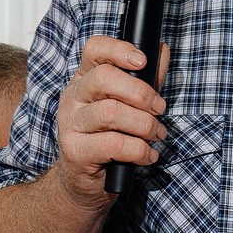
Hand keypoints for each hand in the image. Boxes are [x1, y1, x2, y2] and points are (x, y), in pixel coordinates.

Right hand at [52, 37, 168, 202]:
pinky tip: (148, 156)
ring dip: (144, 124)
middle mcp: (73, 98)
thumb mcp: (128, 105)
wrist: (84, 182)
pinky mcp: (76, 151)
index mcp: (84, 79)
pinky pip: (114, 144)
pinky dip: (139, 150)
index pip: (94, 49)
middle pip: (104, 78)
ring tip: (156, 134)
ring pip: (111, 112)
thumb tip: (162, 50)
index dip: (119, 49)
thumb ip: (145, 79)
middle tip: (159, 109)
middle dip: (141, 93)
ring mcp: (71, 124)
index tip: (143, 62)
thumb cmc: (109, 138)